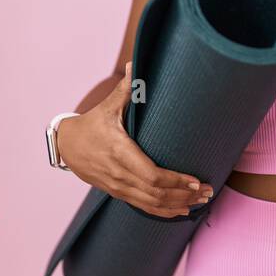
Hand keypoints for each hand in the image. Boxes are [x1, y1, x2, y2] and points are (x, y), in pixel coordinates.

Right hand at [56, 61, 213, 218]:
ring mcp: (118, 187)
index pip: (151, 175)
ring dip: (178, 205)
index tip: (195, 180)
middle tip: (208, 191)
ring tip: (201, 203)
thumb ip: (124, 89)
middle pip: (156, 194)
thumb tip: (134, 63)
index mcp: (120, 152)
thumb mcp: (106, 107)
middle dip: (184, 195)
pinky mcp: (118, 193)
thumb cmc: (91, 124)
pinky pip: (142, 207)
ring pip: (151, 204)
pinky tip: (181, 211)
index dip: (175, 181)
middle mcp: (120, 174)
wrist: (67, 146)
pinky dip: (163, 212)